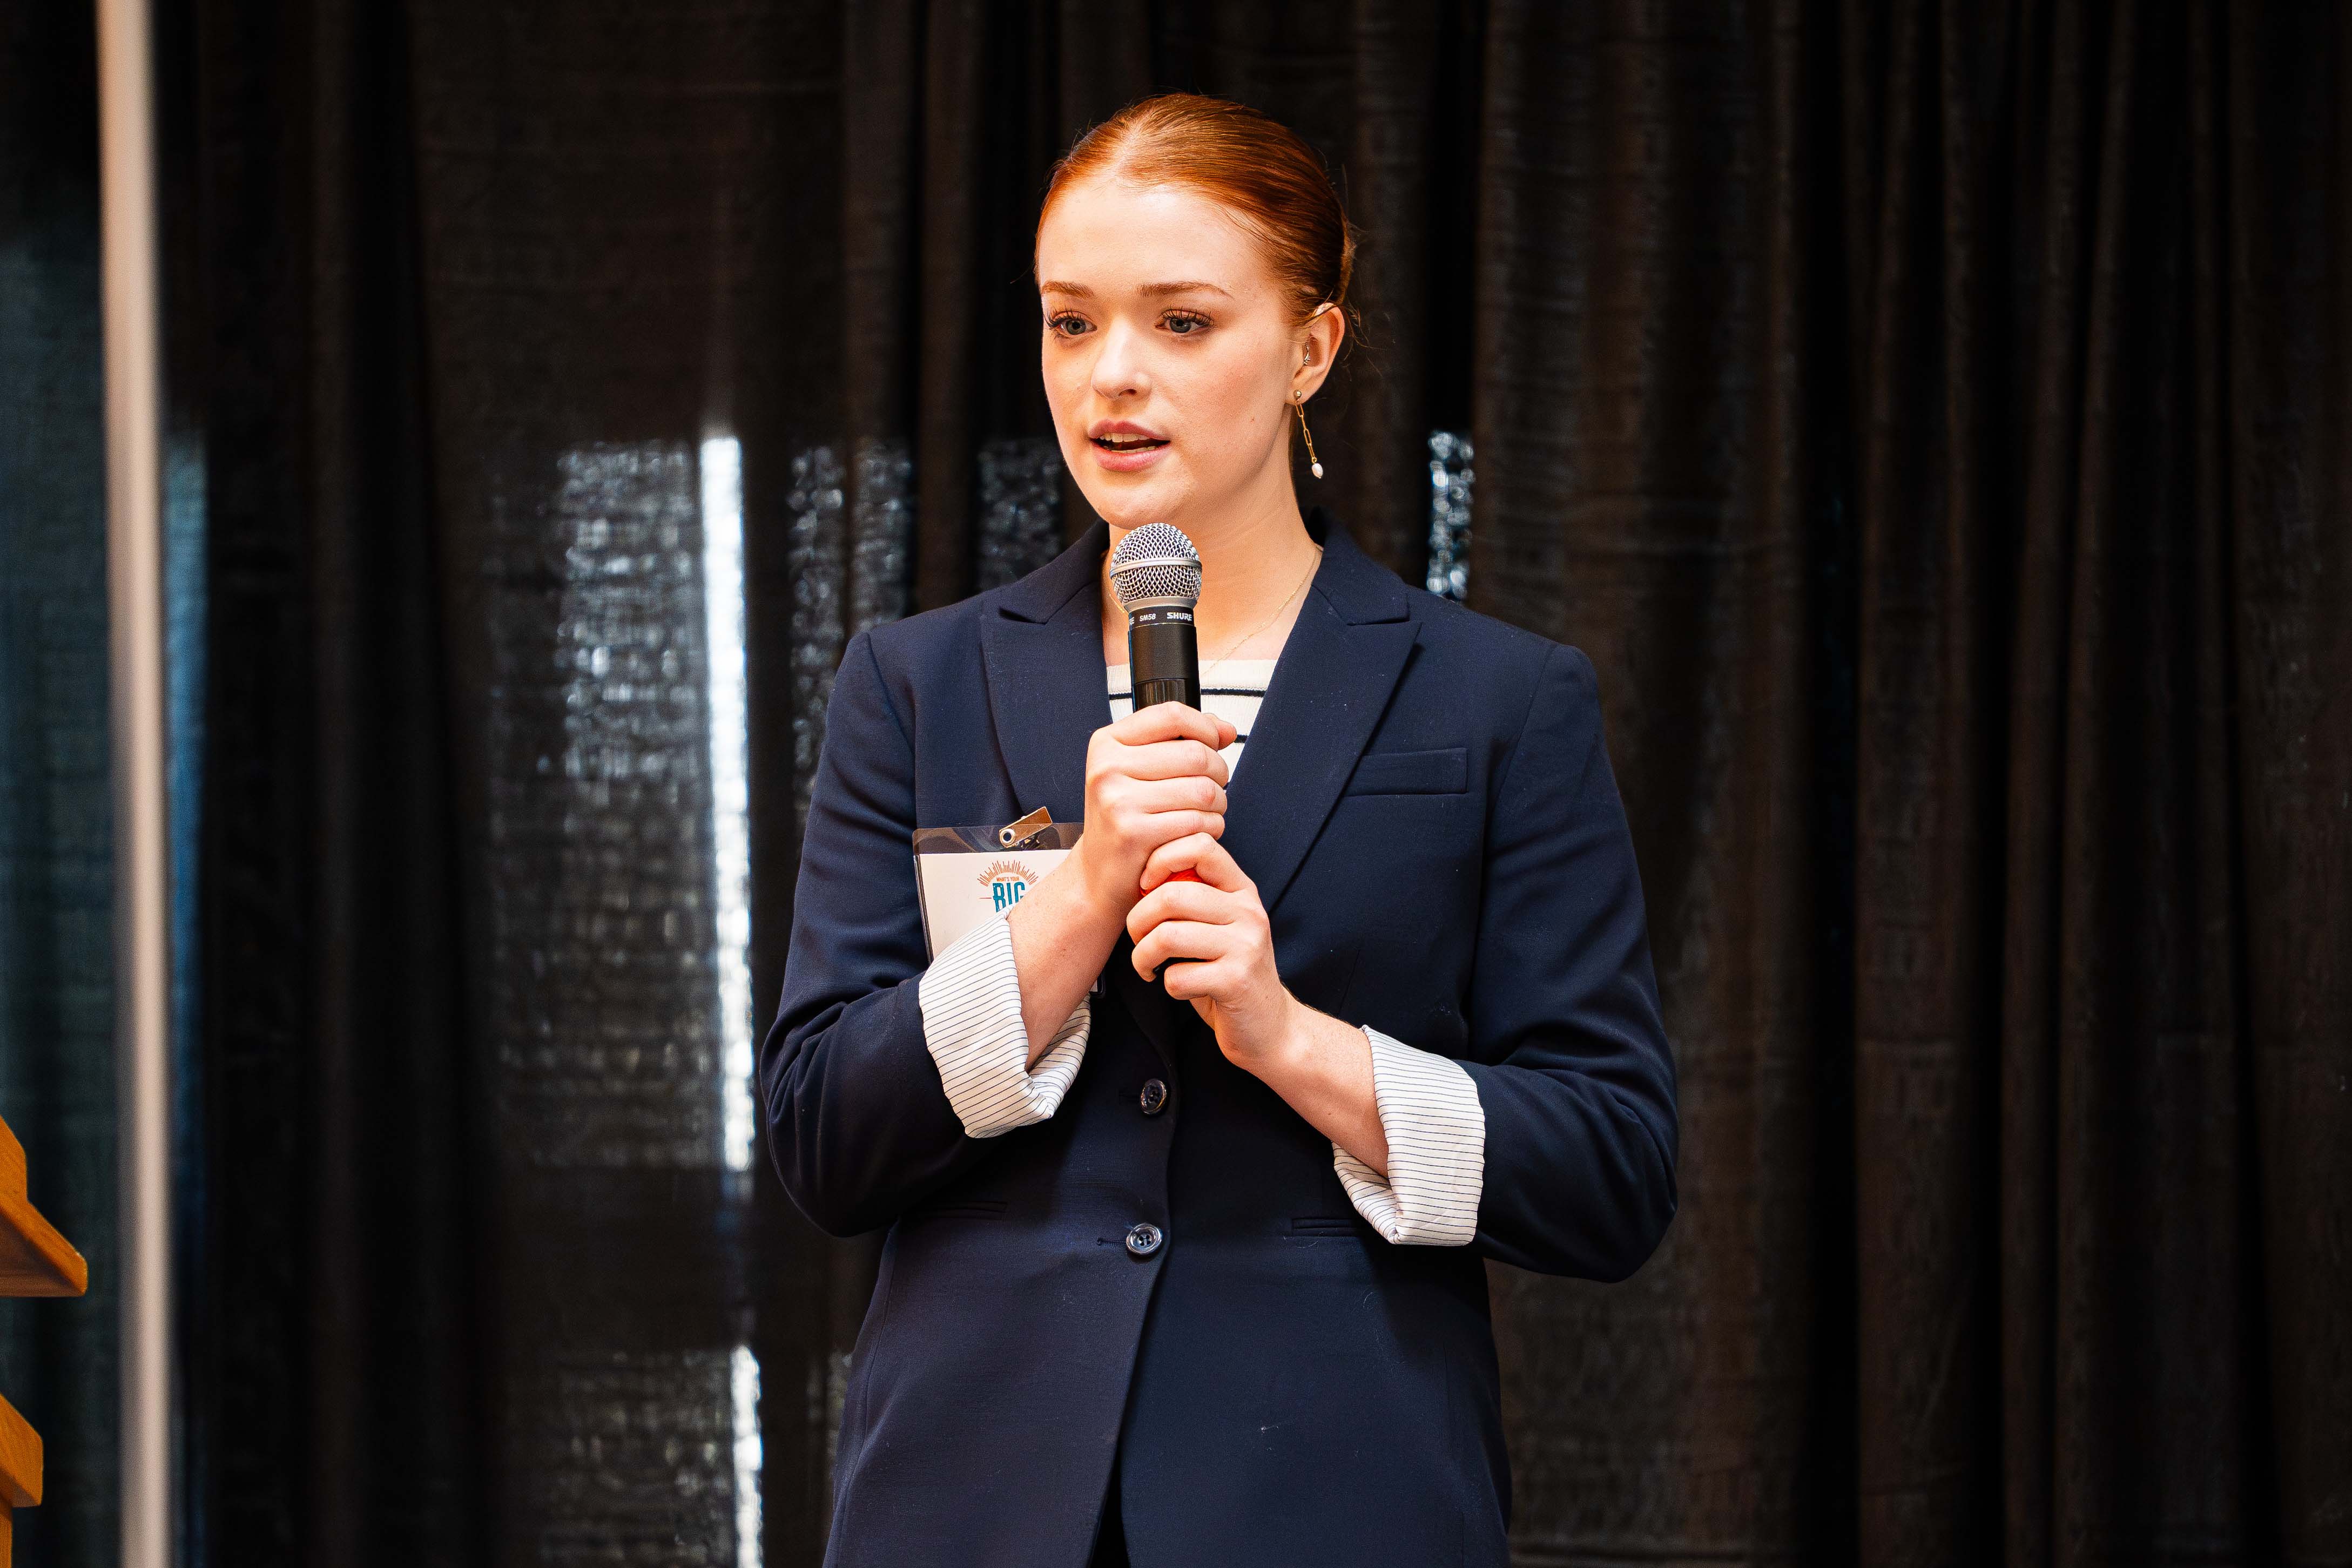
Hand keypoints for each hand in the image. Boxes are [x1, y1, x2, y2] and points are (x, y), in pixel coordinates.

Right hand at [1070, 701, 1236, 922]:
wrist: (1098, 874)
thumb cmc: (1124, 820)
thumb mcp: (1139, 771)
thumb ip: (1180, 741)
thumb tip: (1226, 729)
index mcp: (1107, 744)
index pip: (1172, 715)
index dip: (1205, 727)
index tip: (1214, 743)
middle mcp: (1107, 768)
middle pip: (1195, 753)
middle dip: (1219, 772)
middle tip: (1213, 788)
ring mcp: (1118, 801)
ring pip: (1203, 789)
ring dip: (1218, 803)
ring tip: (1206, 812)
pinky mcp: (1134, 834)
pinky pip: (1197, 822)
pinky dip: (1210, 828)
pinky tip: (1198, 832)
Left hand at [1126, 835, 1302, 1073]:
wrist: (1269, 1026)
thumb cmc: (1227, 971)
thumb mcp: (1216, 924)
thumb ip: (1192, 895)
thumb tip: (1143, 873)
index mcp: (1241, 889)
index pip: (1200, 845)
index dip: (1161, 859)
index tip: (1146, 887)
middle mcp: (1248, 912)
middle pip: (1171, 894)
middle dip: (1138, 920)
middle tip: (1138, 940)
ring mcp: (1245, 946)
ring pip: (1167, 935)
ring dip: (1143, 956)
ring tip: (1147, 966)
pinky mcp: (1236, 981)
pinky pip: (1176, 976)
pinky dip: (1166, 986)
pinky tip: (1179, 988)